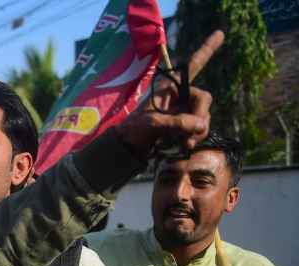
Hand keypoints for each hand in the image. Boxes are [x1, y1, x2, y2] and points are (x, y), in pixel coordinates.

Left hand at [114, 31, 222, 159]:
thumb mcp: (152, 124)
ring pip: (204, 117)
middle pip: (203, 100)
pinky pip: (200, 129)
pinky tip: (182, 145)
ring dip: (196, 133)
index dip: (207, 49)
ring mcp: (184, 110)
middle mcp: (180, 95)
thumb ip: (176, 124)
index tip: (220, 33)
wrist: (130, 148)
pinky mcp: (185, 125)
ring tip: (180, 144)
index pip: (193, 65)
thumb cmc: (135, 130)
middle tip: (188, 139)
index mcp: (170, 86)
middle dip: (199, 119)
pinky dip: (194, 138)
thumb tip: (201, 125)